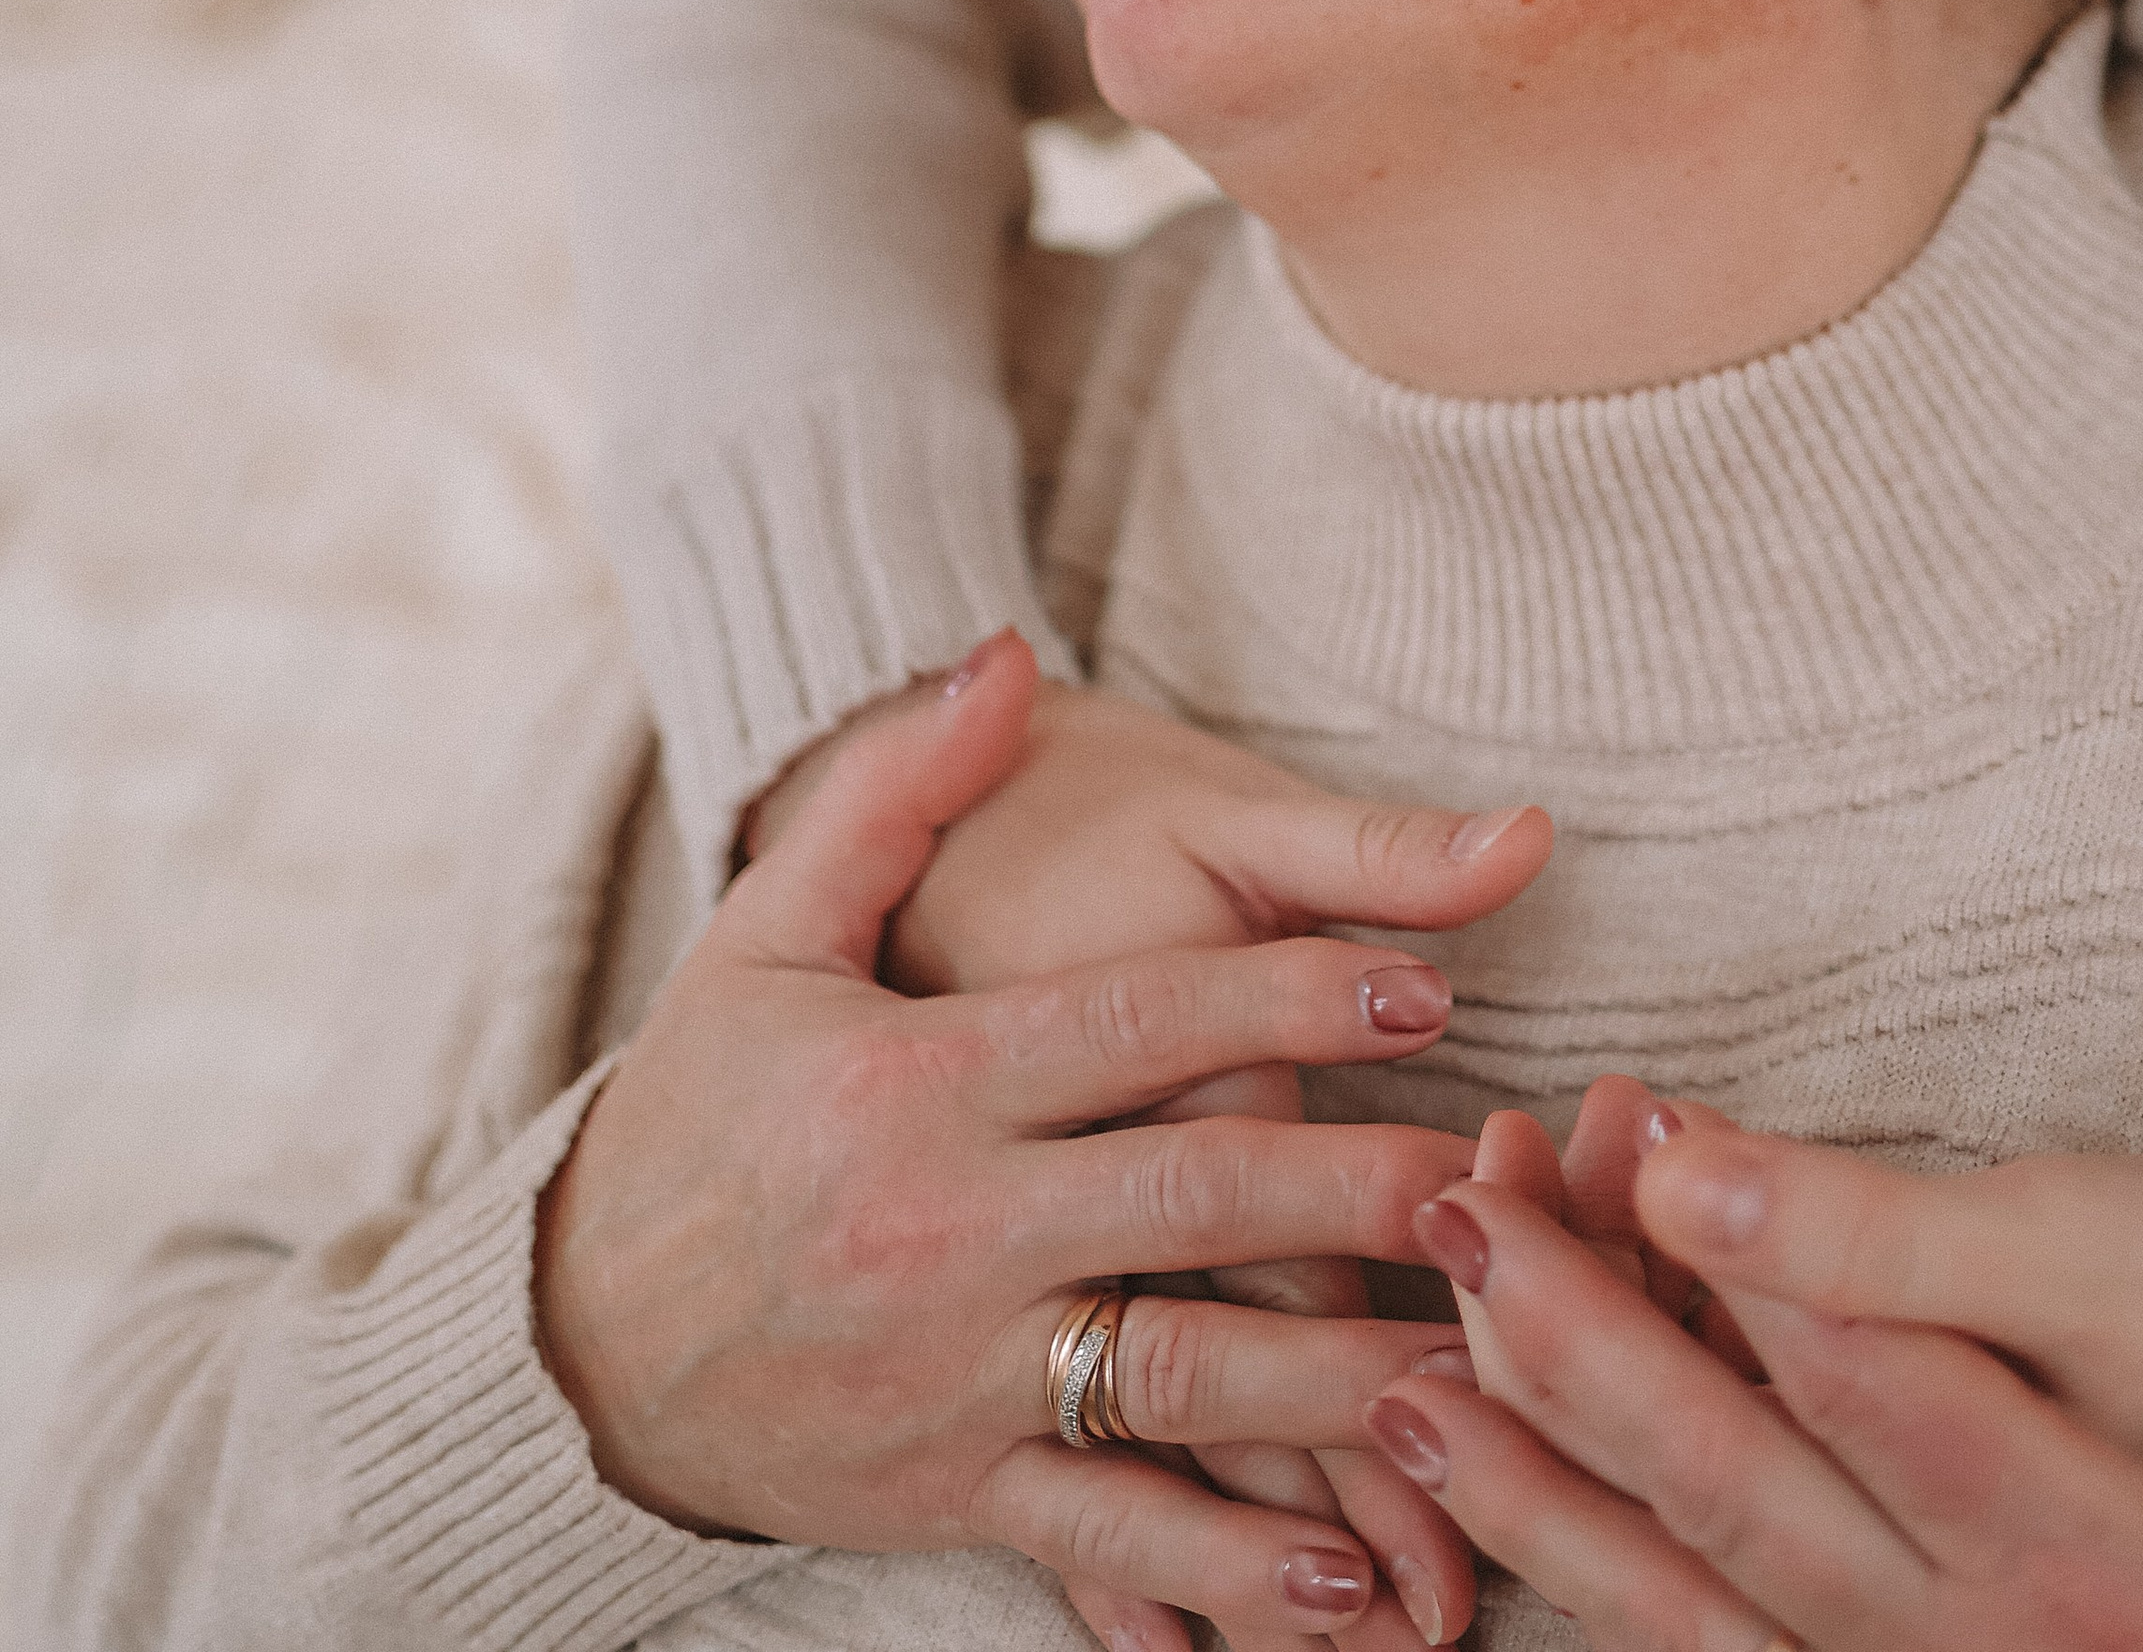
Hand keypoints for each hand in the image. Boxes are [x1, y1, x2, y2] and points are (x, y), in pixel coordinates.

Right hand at [538, 633, 1479, 1646]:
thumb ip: (896, 793)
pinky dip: (1231, 1569)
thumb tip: (1002, 656)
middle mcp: (947, 1226)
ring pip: (1181, 1377)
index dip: (1289, 994)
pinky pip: (1113, 1536)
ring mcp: (956, 1372)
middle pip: (1193, 1196)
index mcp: (919, 1077)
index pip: (1138, 1023)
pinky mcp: (955, 1492)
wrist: (568, 1337)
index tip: (1426, 986)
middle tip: (1500, 1176)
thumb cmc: (698, 1114)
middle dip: (1359, 1186)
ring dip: (1343, 1385)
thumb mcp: (771, 934)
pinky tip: (1349, 1581)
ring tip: (1481, 1371)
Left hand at [1361, 1033, 2142, 1648]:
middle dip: (1582, 1352)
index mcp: (2103, 1561)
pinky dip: (1604, 1603)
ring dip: (1542, 1491)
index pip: (1895, 1385)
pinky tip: (1502, 1539)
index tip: (1646, 1127)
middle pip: (1746, 1490)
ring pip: (1699, 1603)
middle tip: (1459, 1222)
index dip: (1761, 1248)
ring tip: (1402, 1388)